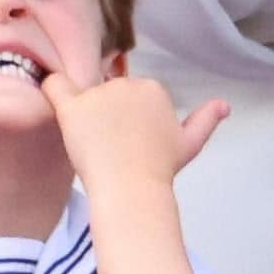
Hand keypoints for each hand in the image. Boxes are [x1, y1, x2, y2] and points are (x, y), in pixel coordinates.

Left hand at [42, 73, 228, 190]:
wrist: (132, 189)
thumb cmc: (161, 169)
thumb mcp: (190, 144)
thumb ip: (206, 120)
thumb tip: (225, 104)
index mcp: (153, 88)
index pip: (133, 94)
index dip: (129, 116)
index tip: (129, 140)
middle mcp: (127, 84)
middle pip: (109, 92)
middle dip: (108, 113)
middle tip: (110, 145)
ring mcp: (99, 95)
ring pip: (86, 96)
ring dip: (86, 114)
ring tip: (91, 146)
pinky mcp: (73, 109)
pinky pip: (55, 86)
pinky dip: (50, 86)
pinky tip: (48, 92)